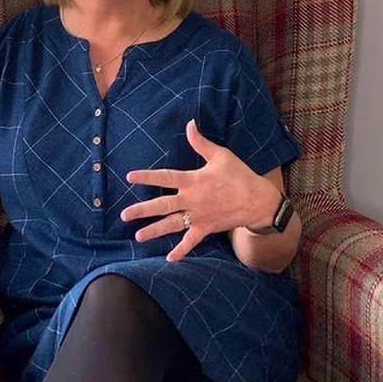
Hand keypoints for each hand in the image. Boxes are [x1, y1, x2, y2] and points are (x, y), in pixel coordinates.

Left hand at [122, 119, 278, 261]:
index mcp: (193, 181)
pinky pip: (191, 241)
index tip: (130, 177)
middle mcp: (192, 200)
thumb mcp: (220, 155)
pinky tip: (169, 258)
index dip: (147, 177)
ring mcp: (198, 216)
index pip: (165, 177)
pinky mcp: (206, 228)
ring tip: (138, 237)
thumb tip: (190, 123)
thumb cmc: (239, 175)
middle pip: (162, 205)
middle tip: (124, 215)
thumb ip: (201, 142)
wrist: (258, 200)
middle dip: (142, 210)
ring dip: (154, 231)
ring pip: (172, 224)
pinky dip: (181, 250)